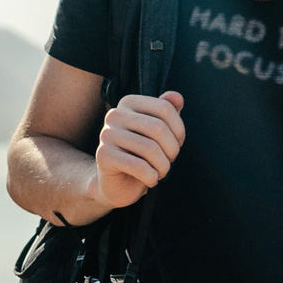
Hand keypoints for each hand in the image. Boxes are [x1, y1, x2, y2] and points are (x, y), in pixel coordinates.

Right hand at [90, 90, 185, 210]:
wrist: (118, 184)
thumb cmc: (141, 156)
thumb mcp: (158, 134)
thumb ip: (168, 113)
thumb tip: (177, 97)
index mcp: (129, 103)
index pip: (165, 108)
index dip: (178, 130)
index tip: (176, 144)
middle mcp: (115, 114)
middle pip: (158, 128)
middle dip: (172, 150)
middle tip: (169, 162)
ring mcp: (106, 134)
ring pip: (150, 148)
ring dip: (163, 167)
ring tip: (161, 173)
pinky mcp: (103, 155)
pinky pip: (138, 166)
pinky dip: (152, 177)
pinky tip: (151, 180)